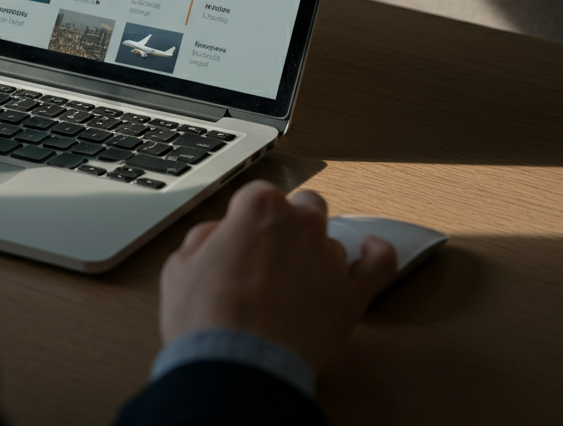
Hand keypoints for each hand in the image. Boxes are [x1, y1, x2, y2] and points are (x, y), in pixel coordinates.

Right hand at [160, 180, 397, 372]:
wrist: (235, 368)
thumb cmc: (206, 318)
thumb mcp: (182, 264)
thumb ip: (208, 237)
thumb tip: (221, 237)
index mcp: (260, 207)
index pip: (258, 194)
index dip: (245, 218)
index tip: (237, 238)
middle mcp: (301, 224)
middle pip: (303, 206)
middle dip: (287, 225)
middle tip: (267, 256)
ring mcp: (330, 258)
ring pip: (330, 241)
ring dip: (315, 255)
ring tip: (293, 286)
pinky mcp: (351, 297)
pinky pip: (380, 264)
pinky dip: (377, 253)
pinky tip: (370, 249)